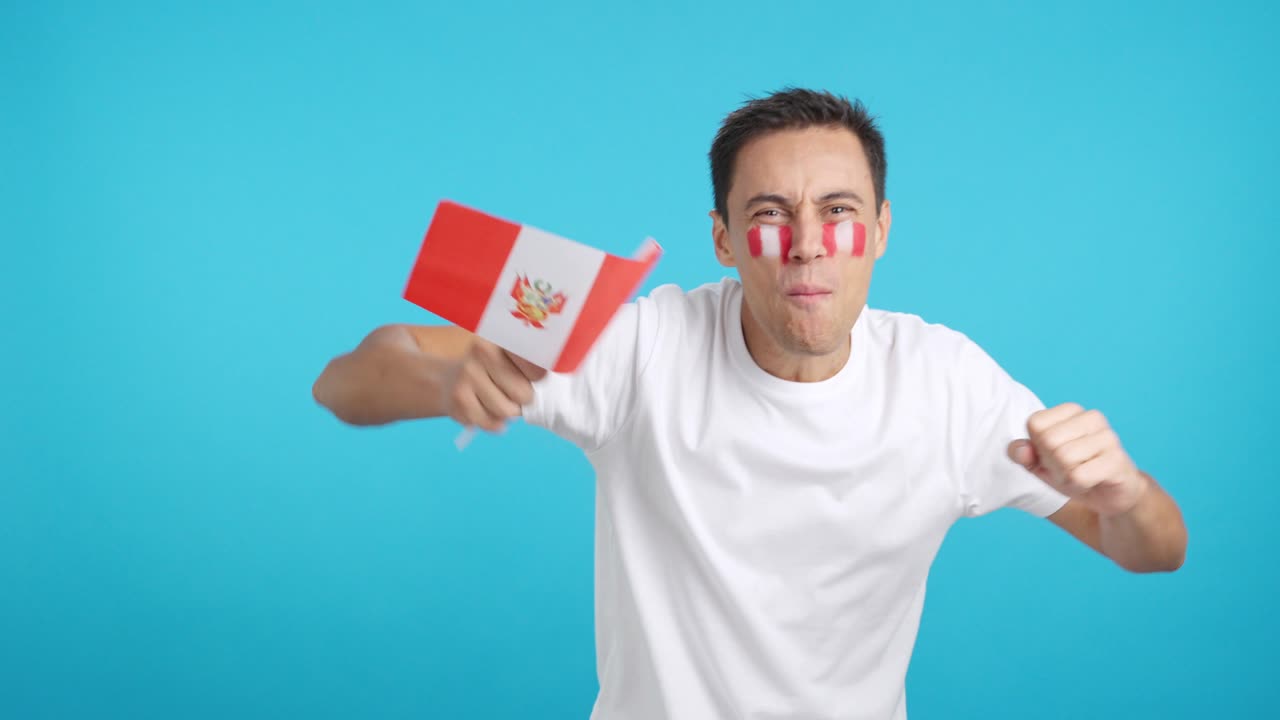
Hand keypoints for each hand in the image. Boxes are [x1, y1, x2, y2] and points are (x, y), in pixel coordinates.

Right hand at [443, 337, 546, 432]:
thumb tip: (557, 378)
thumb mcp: (509, 350)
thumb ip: (532, 358)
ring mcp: (467, 376)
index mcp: (502, 335)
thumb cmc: (489, 364)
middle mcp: (482, 351)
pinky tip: (483, 406)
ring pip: (507, 411)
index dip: (538, 378)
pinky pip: (490, 424)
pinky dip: (493, 422)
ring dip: (508, 410)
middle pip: (524, 394)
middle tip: (512, 388)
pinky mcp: (458, 400)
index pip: (537, 368)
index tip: (531, 375)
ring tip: (497, 396)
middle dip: (523, 397)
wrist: (444, 374)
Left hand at [1007, 403, 1149, 516]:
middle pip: (1048, 441)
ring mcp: (1108, 437)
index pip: (1035, 424)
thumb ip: (1022, 454)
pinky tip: (1092, 482)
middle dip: (1052, 464)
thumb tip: (1020, 449)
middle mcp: (1092, 417)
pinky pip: (1078, 476)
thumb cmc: (1073, 472)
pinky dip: (1078, 485)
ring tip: (1082, 475)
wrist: (1111, 495)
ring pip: (1063, 458)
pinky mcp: (1117, 459)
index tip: (1054, 456)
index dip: (1038, 448)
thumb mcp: (1040, 464)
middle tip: (1069, 469)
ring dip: (1065, 476)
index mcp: (1071, 411)